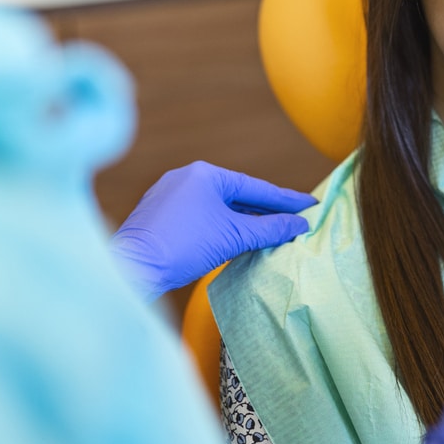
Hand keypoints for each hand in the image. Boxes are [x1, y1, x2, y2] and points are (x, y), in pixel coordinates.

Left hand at [110, 161, 315, 300]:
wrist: (132, 268)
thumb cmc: (182, 247)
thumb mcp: (234, 237)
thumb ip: (270, 228)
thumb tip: (299, 224)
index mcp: (205, 174)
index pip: (256, 187)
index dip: (286, 199)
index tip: (311, 204)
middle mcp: (186, 177)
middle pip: (238, 195)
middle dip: (266, 210)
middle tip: (296, 218)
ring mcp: (170, 195)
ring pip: (218, 206)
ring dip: (244, 220)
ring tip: (272, 230)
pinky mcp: (159, 214)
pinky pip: (201, 215)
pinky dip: (222, 225)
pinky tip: (236, 237)